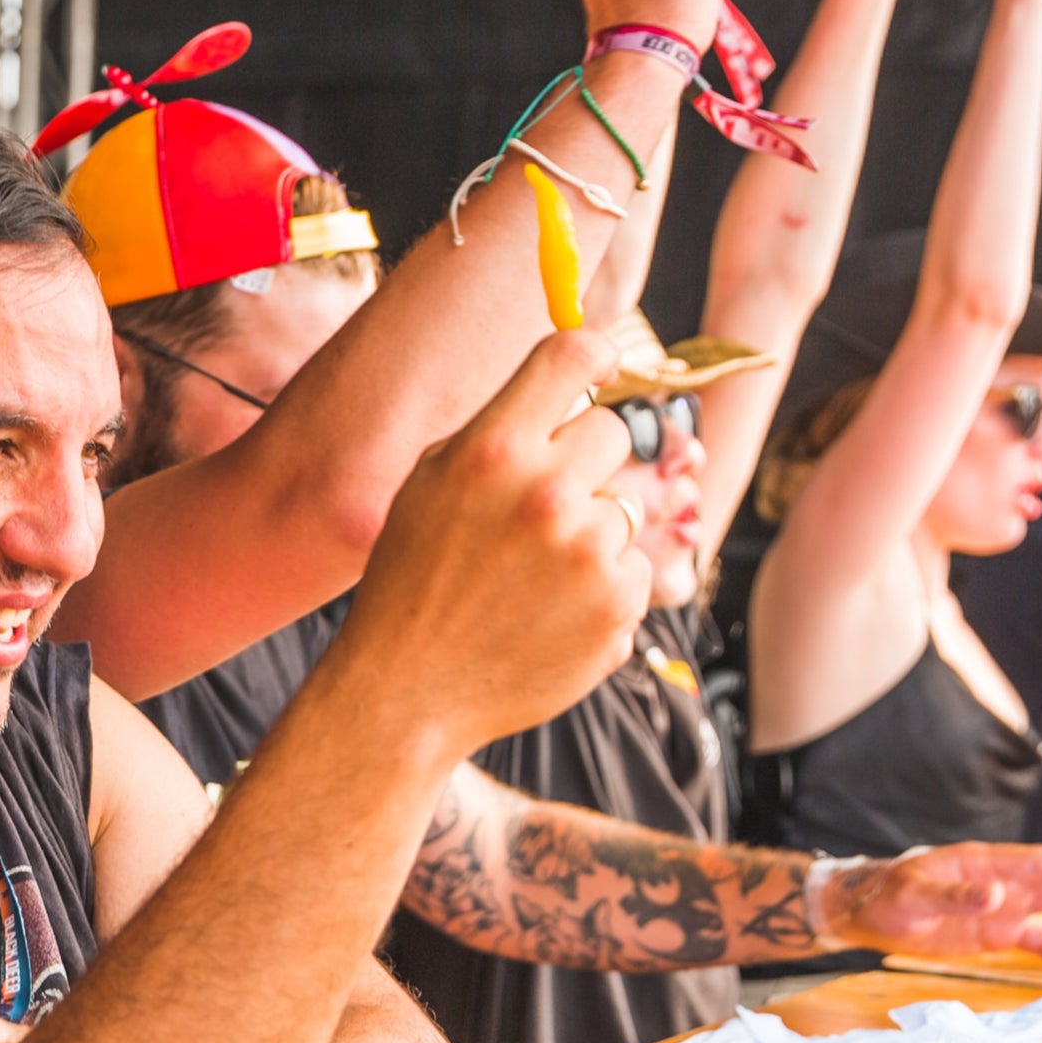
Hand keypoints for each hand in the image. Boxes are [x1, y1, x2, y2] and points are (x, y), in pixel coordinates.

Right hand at [347, 329, 652, 752]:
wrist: (409, 690)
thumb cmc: (411, 581)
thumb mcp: (427, 487)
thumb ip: (494, 434)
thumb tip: (568, 391)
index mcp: (491, 451)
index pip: (570, 357)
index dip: (594, 352)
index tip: (601, 363)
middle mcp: (547, 494)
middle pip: (611, 432)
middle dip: (582, 461)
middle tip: (539, 506)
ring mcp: (590, 554)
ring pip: (623, 507)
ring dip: (590, 533)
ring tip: (532, 576)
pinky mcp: (618, 607)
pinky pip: (632, 569)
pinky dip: (601, 589)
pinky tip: (549, 612)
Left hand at [820, 844, 1041, 975]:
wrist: (869, 913)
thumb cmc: (888, 895)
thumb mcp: (915, 895)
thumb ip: (956, 897)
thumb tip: (996, 896)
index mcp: (986, 863)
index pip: (1040, 862)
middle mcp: (1004, 881)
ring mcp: (1005, 906)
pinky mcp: (999, 933)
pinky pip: (1041, 942)